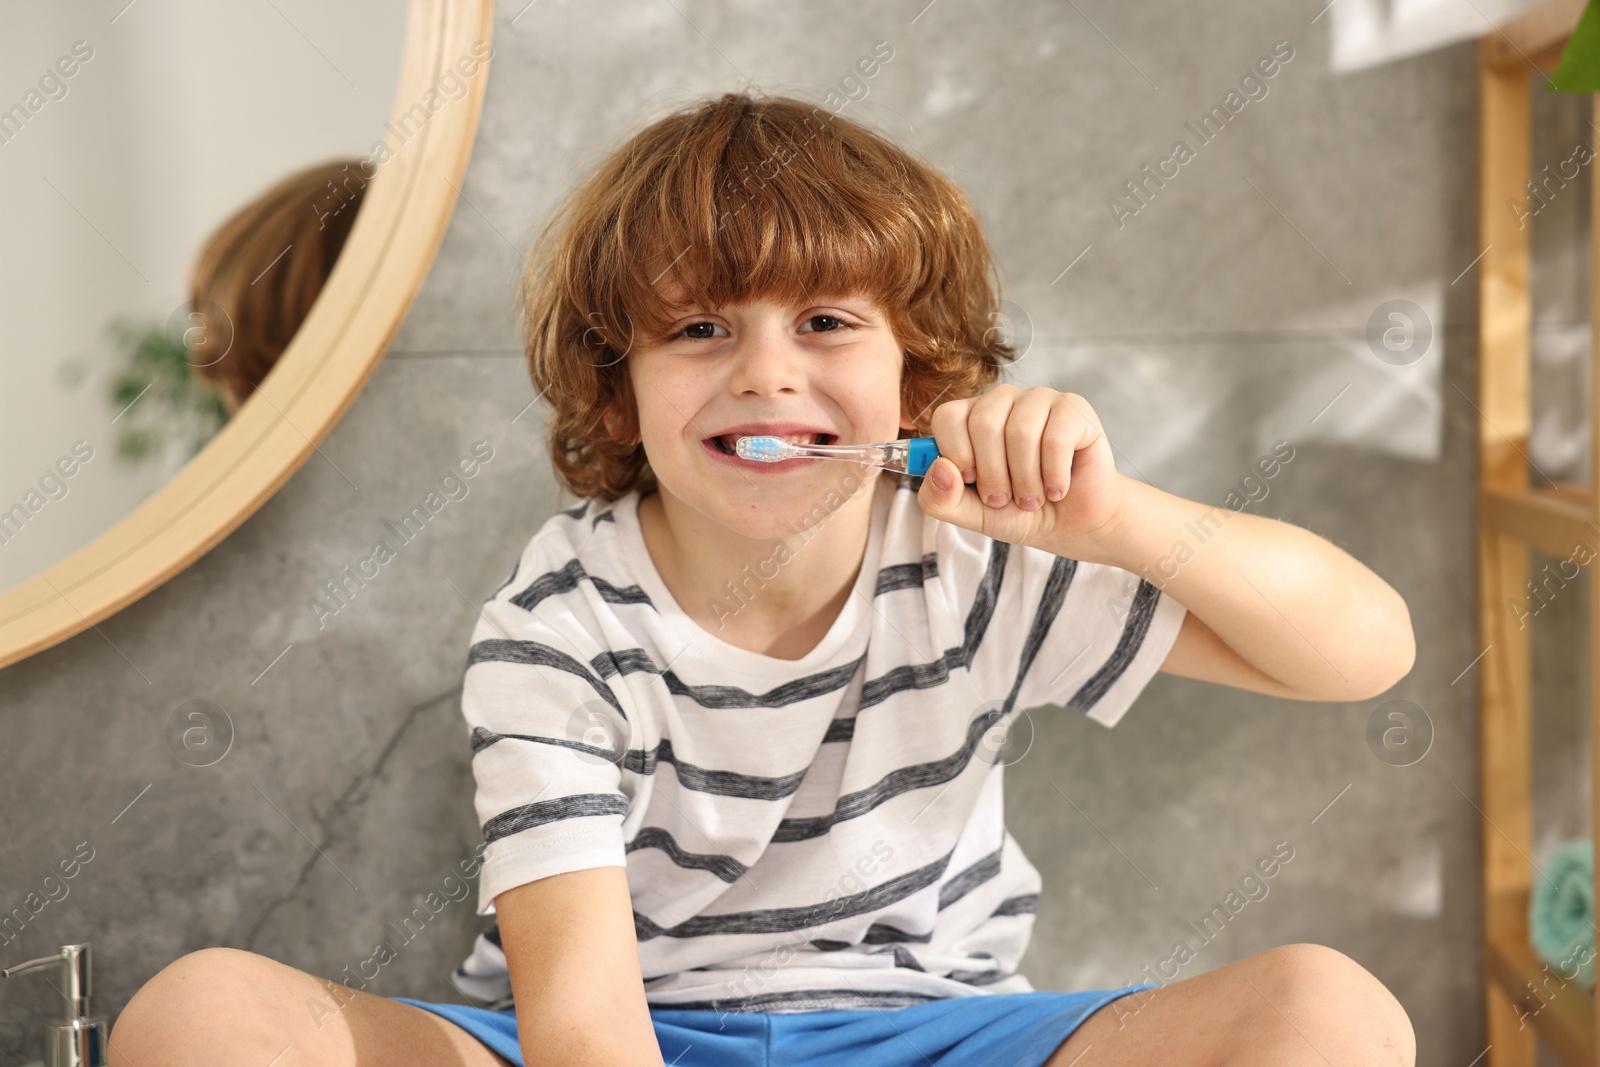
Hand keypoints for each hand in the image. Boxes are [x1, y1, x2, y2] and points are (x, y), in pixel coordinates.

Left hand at [915, 384, 1130, 558]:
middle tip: (1006, 498)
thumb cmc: (1019, 511)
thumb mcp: (971, 514)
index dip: (957, 455)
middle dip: (994, 476)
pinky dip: (1054, 476)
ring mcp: (1039, 399)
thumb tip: (940, 468)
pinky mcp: (1074, 408)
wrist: (1072, 524)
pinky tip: (1058, 489)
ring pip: (1020, 432)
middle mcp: (1002, 401)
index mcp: (970, 417)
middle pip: (984, 424)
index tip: (972, 481)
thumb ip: (941, 499)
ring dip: (1026, 480)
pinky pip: (1056, 439)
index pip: (948, 417)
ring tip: (1033, 498)